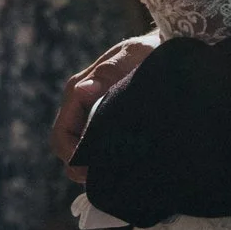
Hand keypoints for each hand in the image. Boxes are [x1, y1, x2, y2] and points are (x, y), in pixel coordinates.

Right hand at [54, 32, 162, 180]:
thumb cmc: (149, 51)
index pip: (62, 137)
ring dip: (98, 165)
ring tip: (124, 173)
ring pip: (84, 153)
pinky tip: (128, 166)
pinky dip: (107, 160)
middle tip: (113, 179)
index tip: (96, 172)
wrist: (168, 50)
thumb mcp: (133, 56)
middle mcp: (79, 106)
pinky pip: (98, 149)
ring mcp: (91, 117)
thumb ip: (110, 71)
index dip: (75, 159)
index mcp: (77, 91)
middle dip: (84, 168)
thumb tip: (83, 91)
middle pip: (69, 150)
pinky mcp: (106, 124)